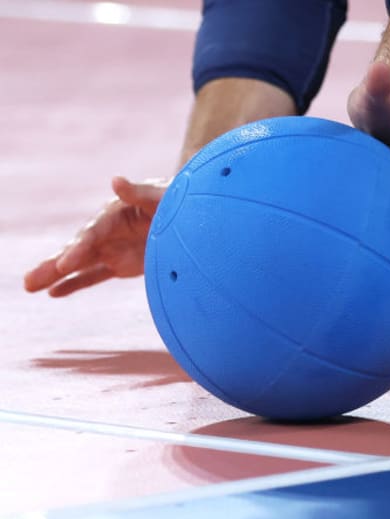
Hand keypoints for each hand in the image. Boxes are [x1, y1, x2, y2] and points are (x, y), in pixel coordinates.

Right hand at [25, 176, 166, 296]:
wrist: (188, 214)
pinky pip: (93, 276)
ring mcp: (110, 250)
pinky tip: (53, 293)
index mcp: (113, 216)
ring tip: (28, 286)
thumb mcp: (160, 197)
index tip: (63, 264)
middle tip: (28, 281)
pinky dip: (75, 284)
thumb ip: (138, 193)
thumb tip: (116, 181)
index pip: (91, 235)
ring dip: (54, 276)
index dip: (77, 250)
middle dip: (52, 266)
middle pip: (75, 252)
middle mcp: (106, 233)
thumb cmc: (175, 201)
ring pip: (78, 266)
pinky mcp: (119, 264)